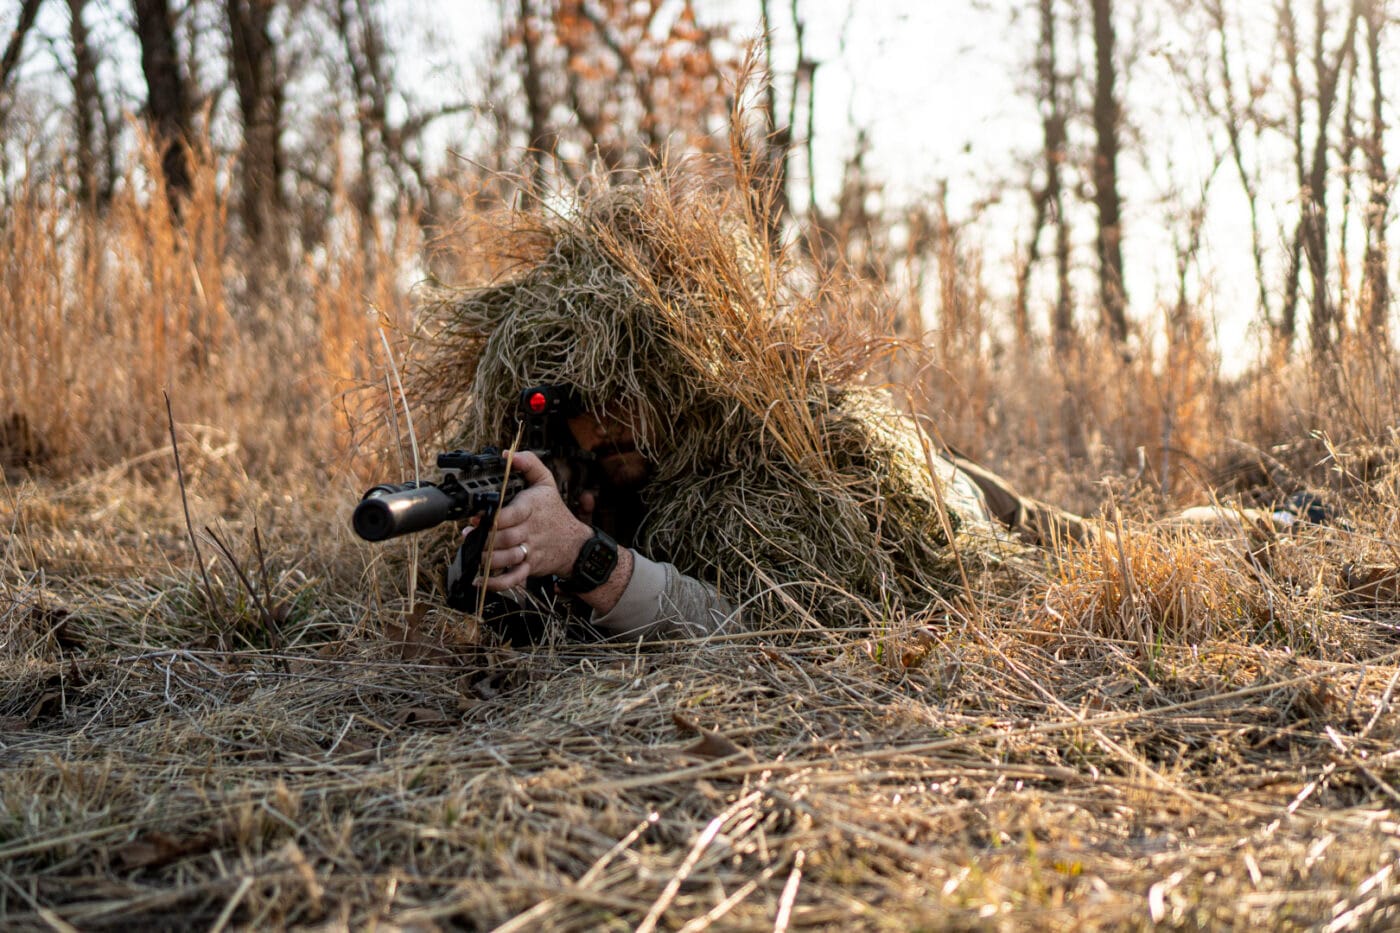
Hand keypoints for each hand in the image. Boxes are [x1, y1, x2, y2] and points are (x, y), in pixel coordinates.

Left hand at [469, 451, 591, 591]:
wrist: (575, 544)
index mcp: (532, 508)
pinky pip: (513, 578)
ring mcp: (530, 551)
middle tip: (470, 536)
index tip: (478, 518)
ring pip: (506, 558)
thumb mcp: (547, 482)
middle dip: (484, 539)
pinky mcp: (529, 567)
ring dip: (487, 558)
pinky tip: (480, 581)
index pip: (511, 514)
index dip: (492, 518)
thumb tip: (508, 455)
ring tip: (474, 553)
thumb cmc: (555, 512)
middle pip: (504, 537)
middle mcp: (531, 531)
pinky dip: (496, 583)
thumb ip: (529, 464)